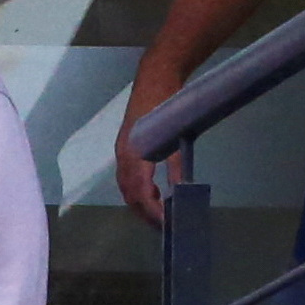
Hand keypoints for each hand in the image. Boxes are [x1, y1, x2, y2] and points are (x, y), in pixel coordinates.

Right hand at [113, 90, 177, 226]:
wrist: (155, 78)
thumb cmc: (166, 104)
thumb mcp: (176, 138)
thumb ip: (176, 166)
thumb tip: (181, 191)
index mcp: (134, 155)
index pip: (140, 193)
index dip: (152, 212)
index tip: (166, 224)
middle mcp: (123, 156)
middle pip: (130, 194)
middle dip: (145, 212)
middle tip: (163, 226)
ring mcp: (122, 152)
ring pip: (126, 187)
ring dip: (140, 203)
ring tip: (158, 213)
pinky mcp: (126, 147)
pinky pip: (128, 177)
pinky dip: (138, 190)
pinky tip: (153, 192)